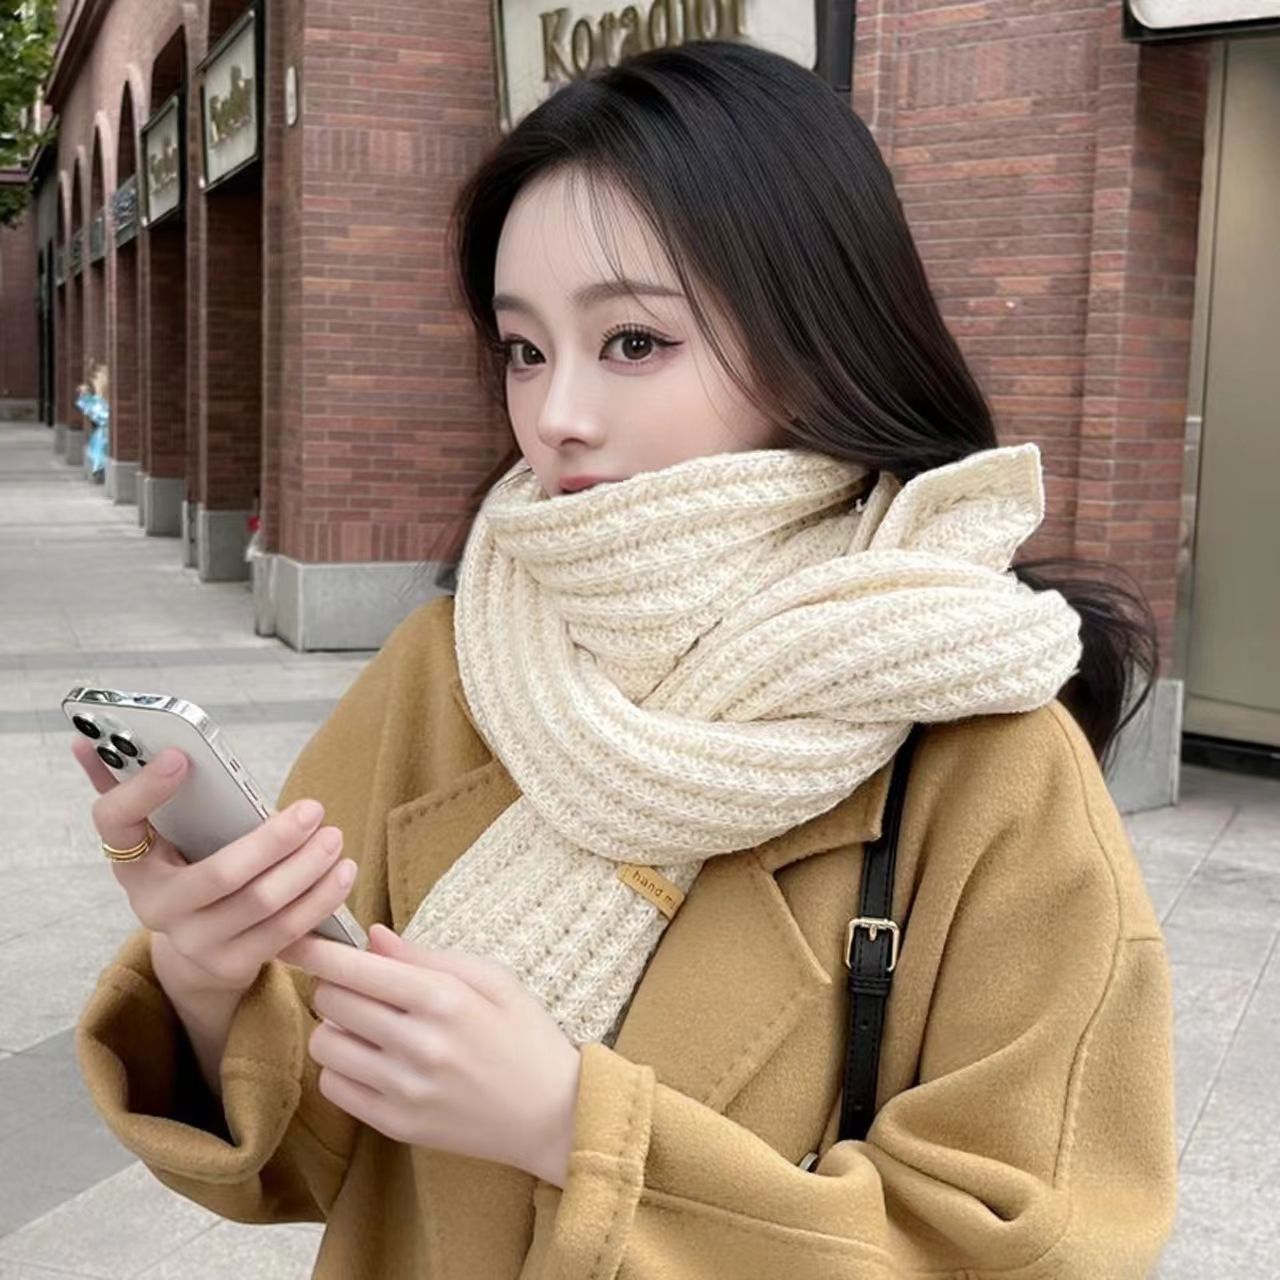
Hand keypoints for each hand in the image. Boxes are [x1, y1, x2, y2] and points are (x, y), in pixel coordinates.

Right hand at [73, 736, 356, 997]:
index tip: (183, 757)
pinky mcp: (231, 965)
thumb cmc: (185, 868)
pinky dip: (320, 901)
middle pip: (220, 874)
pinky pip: (285, 933)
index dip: (144, 789)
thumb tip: (85, 741)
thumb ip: (133, 789)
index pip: (116, 821)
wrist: (196, 950)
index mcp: (131, 861)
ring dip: (308, 870)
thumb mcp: (159, 836)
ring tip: (335, 839)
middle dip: (275, 841)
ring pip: (261, 905)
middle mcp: (155, 906)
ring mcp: (194, 942)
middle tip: (314, 811)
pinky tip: (341, 874)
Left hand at [279, 924, 581, 1187]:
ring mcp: (405, 1090)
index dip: (318, 950)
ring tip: (366, 1024)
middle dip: (335, 983)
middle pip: (333, 1002)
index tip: (295, 937)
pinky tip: (370, 1058)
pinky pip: (335, 1088)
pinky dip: (342, 1066)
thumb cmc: (526, 1035)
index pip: (357, 968)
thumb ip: (427, 956)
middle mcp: (419, 1045)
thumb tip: (372, 937)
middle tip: (357, 983)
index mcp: (445, 999)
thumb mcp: (492, 978)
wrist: (553, 1114)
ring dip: (336, 1026)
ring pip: (326, 1045)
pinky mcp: (397, 1125)